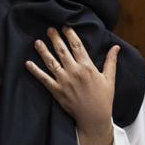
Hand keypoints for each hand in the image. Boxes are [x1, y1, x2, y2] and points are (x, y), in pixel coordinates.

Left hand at [25, 27, 118, 144]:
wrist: (94, 118)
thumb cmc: (103, 98)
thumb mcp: (109, 79)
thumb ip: (111, 61)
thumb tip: (116, 47)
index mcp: (87, 67)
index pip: (77, 45)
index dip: (70, 35)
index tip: (65, 27)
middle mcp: (74, 71)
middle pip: (62, 50)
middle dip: (55, 38)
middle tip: (49, 29)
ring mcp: (64, 81)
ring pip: (51, 62)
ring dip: (43, 51)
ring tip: (37, 42)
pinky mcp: (56, 91)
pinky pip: (43, 79)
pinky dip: (35, 71)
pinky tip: (28, 63)